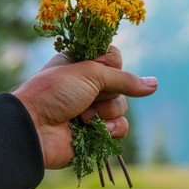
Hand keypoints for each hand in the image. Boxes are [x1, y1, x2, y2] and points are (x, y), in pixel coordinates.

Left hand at [12, 46, 157, 168]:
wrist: (33, 128)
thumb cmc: (56, 92)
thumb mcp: (89, 73)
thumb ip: (124, 79)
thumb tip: (154, 84)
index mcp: (82, 63)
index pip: (114, 57)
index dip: (111, 63)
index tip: (98, 67)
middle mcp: (89, 84)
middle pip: (121, 83)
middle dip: (106, 91)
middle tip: (86, 94)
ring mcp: (92, 108)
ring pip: (122, 106)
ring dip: (105, 111)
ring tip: (81, 115)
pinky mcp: (96, 131)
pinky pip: (120, 127)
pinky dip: (109, 128)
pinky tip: (92, 129)